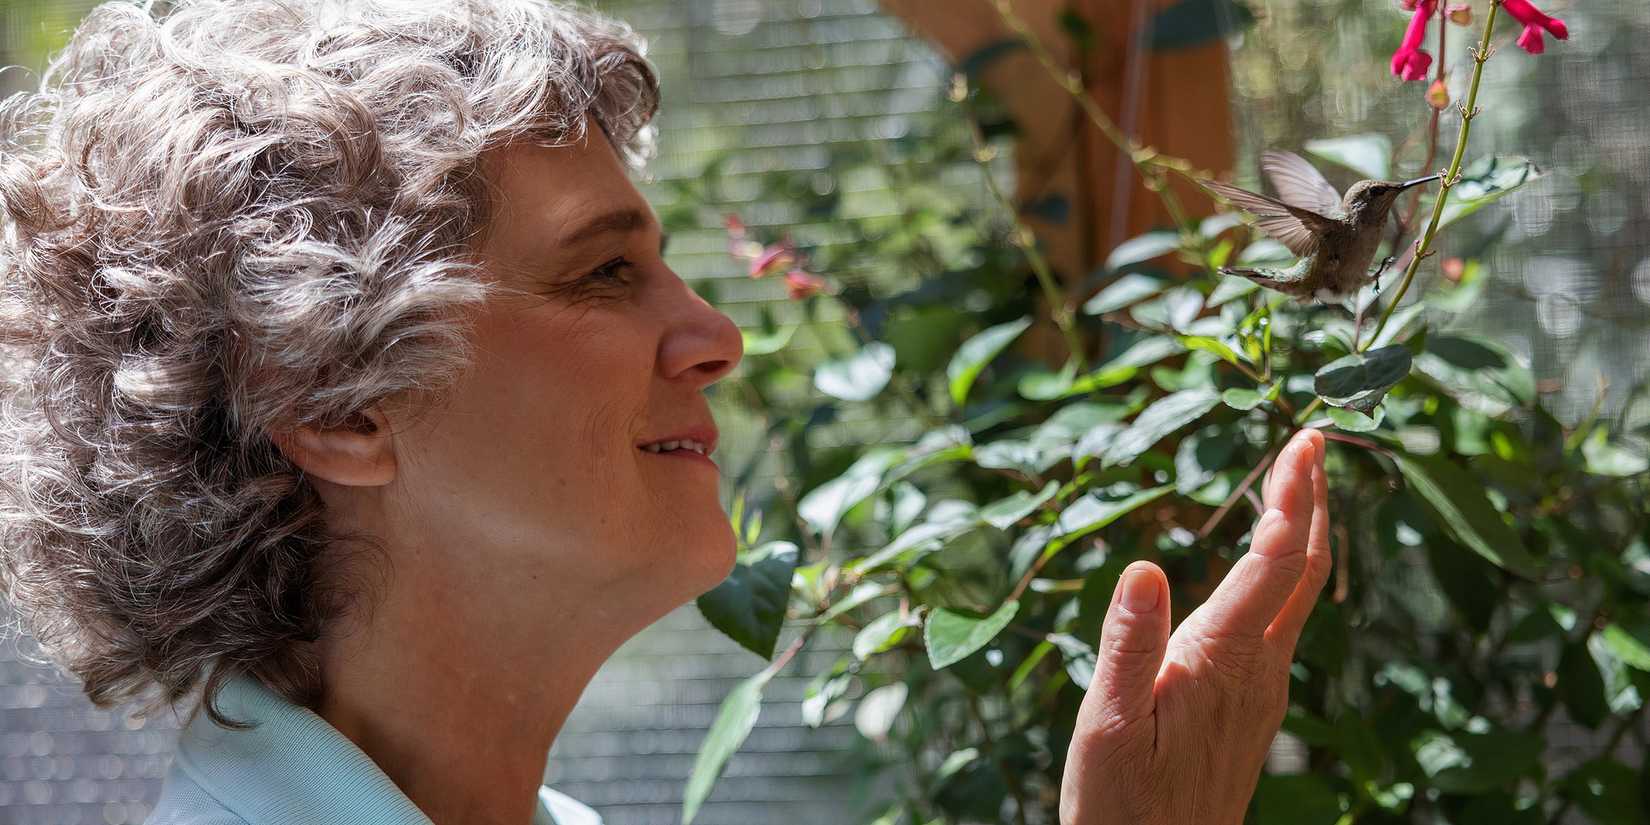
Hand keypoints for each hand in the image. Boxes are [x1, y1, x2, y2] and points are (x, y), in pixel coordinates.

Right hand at [1059, 428, 1330, 824]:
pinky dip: (1285, 572)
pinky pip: (1283, 622)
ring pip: (1300, 596)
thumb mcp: (1107, 721)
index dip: (1293, 498)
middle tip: (1315, 440)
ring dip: (1304, 532)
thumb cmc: (1122, 801)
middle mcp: (1259, 670)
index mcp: (1222, 661)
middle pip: (1307, 571)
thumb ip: (1128, 643)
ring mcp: (1264, 690)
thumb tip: (1145, 566)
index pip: (1274, 564)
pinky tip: (1267, 564)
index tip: (1304, 441)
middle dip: (1313, 501)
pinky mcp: (1255, 705)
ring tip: (1296, 483)